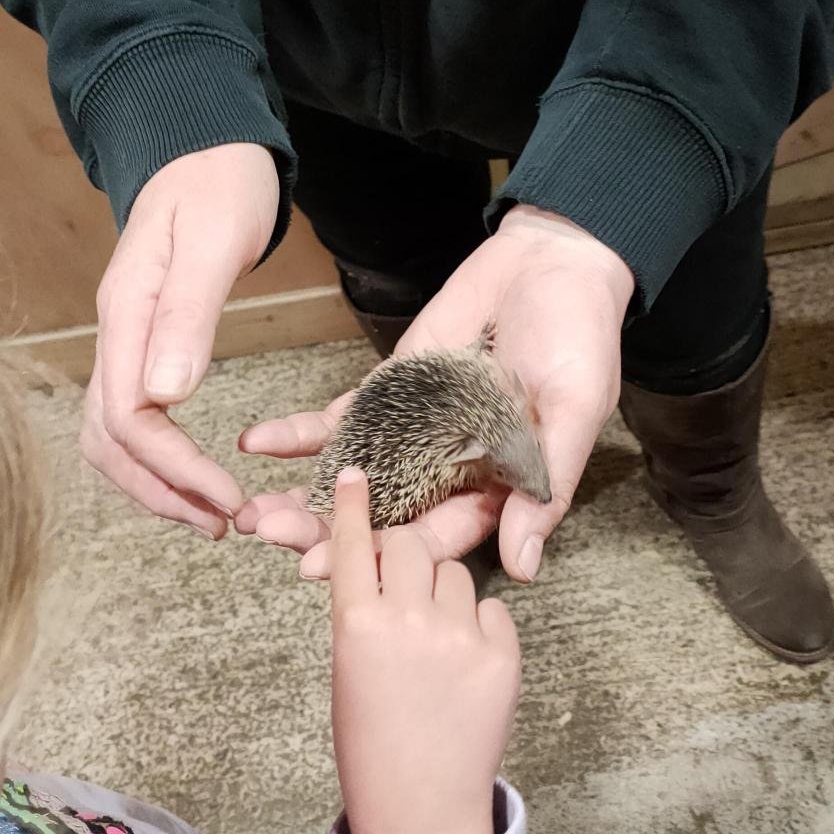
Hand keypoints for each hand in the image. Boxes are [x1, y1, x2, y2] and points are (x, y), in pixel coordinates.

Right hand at [81, 144, 278, 534]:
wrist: (206, 141)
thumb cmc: (218, 180)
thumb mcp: (213, 239)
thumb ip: (189, 313)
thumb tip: (166, 395)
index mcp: (127, 312)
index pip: (128, 418)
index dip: (174, 469)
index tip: (226, 498)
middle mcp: (115, 333)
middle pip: (109, 442)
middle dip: (162, 492)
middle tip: (223, 524)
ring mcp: (124, 340)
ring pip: (114, 438)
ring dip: (158, 485)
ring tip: (213, 514)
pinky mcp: (142, 343)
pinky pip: (134, 418)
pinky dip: (162, 459)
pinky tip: (199, 474)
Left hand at [238, 205, 633, 579]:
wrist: (552, 263)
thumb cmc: (581, 337)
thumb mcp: (573, 411)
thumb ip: (543, 485)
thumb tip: (523, 568)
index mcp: (496, 488)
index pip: (433, 538)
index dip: (382, 558)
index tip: (323, 570)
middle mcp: (449, 471)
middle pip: (382, 517)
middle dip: (325, 532)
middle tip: (272, 537)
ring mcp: (413, 432)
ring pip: (352, 477)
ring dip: (303, 495)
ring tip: (252, 511)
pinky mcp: (389, 392)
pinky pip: (339, 422)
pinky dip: (300, 434)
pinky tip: (259, 444)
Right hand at [329, 466, 520, 833]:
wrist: (420, 809)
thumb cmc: (371, 744)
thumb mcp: (349, 671)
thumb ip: (363, 615)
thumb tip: (380, 571)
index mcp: (356, 626)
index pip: (349, 545)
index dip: (349, 505)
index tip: (354, 472)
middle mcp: (408, 621)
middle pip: (409, 544)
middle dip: (404, 552)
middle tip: (403, 579)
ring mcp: (460, 636)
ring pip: (454, 574)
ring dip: (443, 591)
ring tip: (434, 643)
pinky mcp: (502, 654)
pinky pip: (492, 611)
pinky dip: (480, 627)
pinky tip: (464, 665)